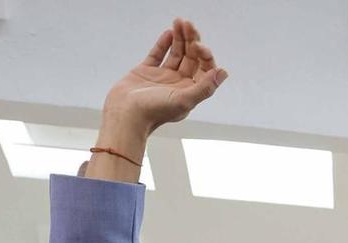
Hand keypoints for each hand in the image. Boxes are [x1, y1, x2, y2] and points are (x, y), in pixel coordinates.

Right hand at [102, 19, 228, 138]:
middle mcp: (178, 84)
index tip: (198, 45)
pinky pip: (158, 54)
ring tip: (179, 22)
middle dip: (192, 40)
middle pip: (191, 58)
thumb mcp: (184, 100)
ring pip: (176, 54)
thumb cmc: (154, 112)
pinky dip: (164, 43)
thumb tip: (223, 73)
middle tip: (189, 24)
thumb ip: (205, 87)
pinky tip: (169, 33)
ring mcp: (162, 77)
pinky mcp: (146, 72)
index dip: (204, 55)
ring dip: (179, 38)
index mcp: (190, 92)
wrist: (125, 114)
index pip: (204, 69)